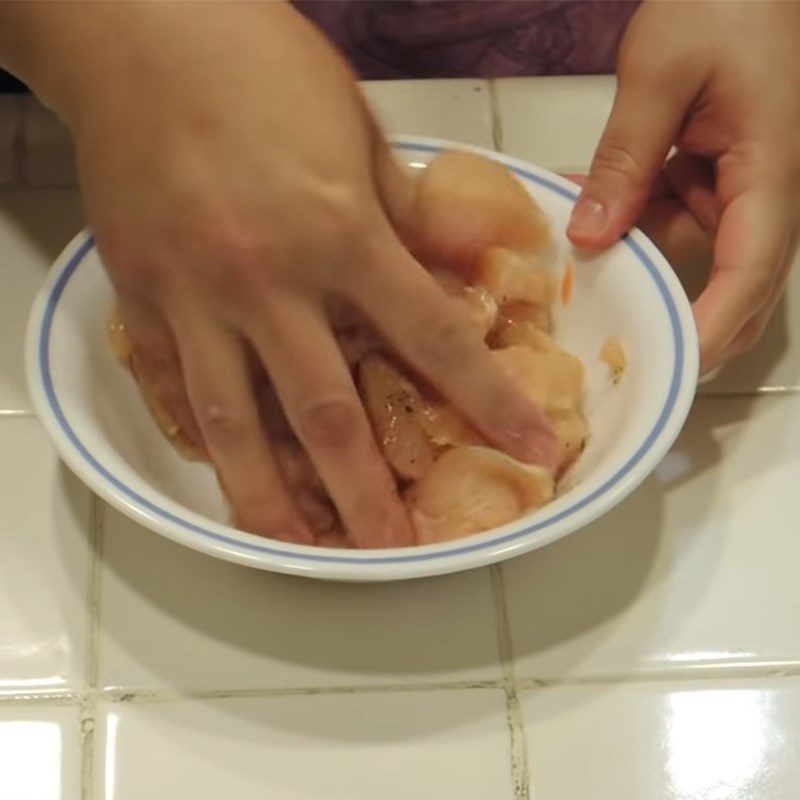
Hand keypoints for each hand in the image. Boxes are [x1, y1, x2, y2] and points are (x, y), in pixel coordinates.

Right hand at [24, 2, 555, 546]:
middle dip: (365, 493)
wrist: (140, 31)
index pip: (435, 340)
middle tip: (395, 550)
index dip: (492, 403)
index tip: (536, 451)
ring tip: (302, 548)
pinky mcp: (141, 294)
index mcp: (341, 234)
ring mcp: (197, 295)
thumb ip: (404, 213)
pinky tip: (227, 476)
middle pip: (327, 412)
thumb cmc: (259, 66)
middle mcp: (269, 280)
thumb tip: (455, 263)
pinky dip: (203, 437)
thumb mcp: (357, 131)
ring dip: (273, 497)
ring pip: (238, 423)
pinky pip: (174, 385)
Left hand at [567, 0, 799, 370]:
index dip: (710, 332)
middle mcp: (762, 196)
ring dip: (631, 259)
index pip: (750, 276)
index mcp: (770, 176)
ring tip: (566, 257)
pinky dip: (628, 220)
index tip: (663, 368)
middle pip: (731, 288)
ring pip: (687, 255)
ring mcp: (737, 189)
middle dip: (674, 319)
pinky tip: (580, 210)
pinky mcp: (712, 177)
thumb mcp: (660, 74)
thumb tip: (591, 239)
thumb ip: (626, 159)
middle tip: (607, 346)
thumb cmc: (722, 0)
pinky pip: (669, 217)